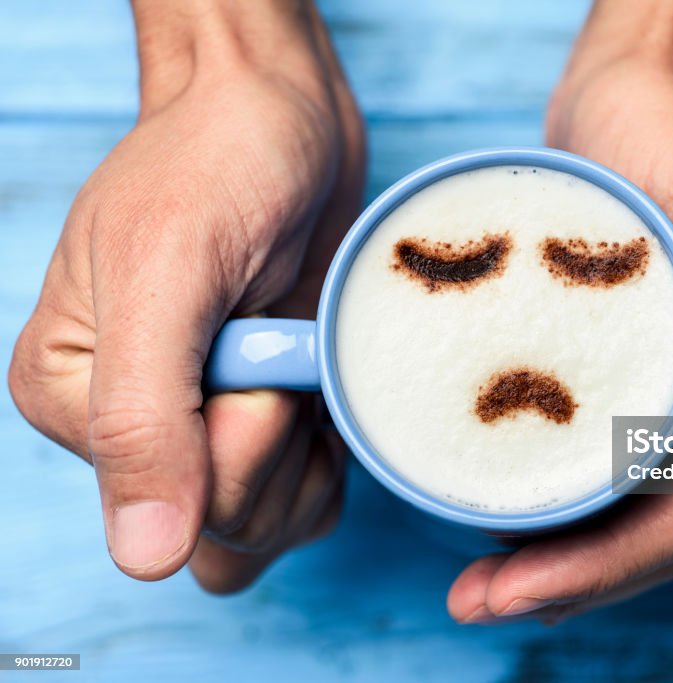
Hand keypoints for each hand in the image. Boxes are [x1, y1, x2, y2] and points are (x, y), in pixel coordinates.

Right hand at [8, 1, 364, 591]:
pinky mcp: (265, 421)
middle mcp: (135, 426)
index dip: (245, 438)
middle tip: (288, 346)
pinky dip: (335, 456)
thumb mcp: (166, 271)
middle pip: (227, 530)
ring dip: (313, 457)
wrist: (281, 118)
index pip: (174, 504)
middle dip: (282, 446)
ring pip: (269, 529)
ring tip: (308, 359)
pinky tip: (326, 384)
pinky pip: (306, 500)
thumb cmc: (218, 163)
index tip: (261, 345)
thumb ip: (142, 416)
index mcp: (75, 399)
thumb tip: (143, 556)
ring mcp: (205, 429)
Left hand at [447, 0, 672, 623]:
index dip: (613, 564)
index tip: (517, 585)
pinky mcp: (672, 372)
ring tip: (481, 582)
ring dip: (569, 559)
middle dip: (577, 577)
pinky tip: (514, 526)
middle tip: (476, 599)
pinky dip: (574, 508)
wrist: (649, 84)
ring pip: (647, 513)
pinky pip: (627, 467)